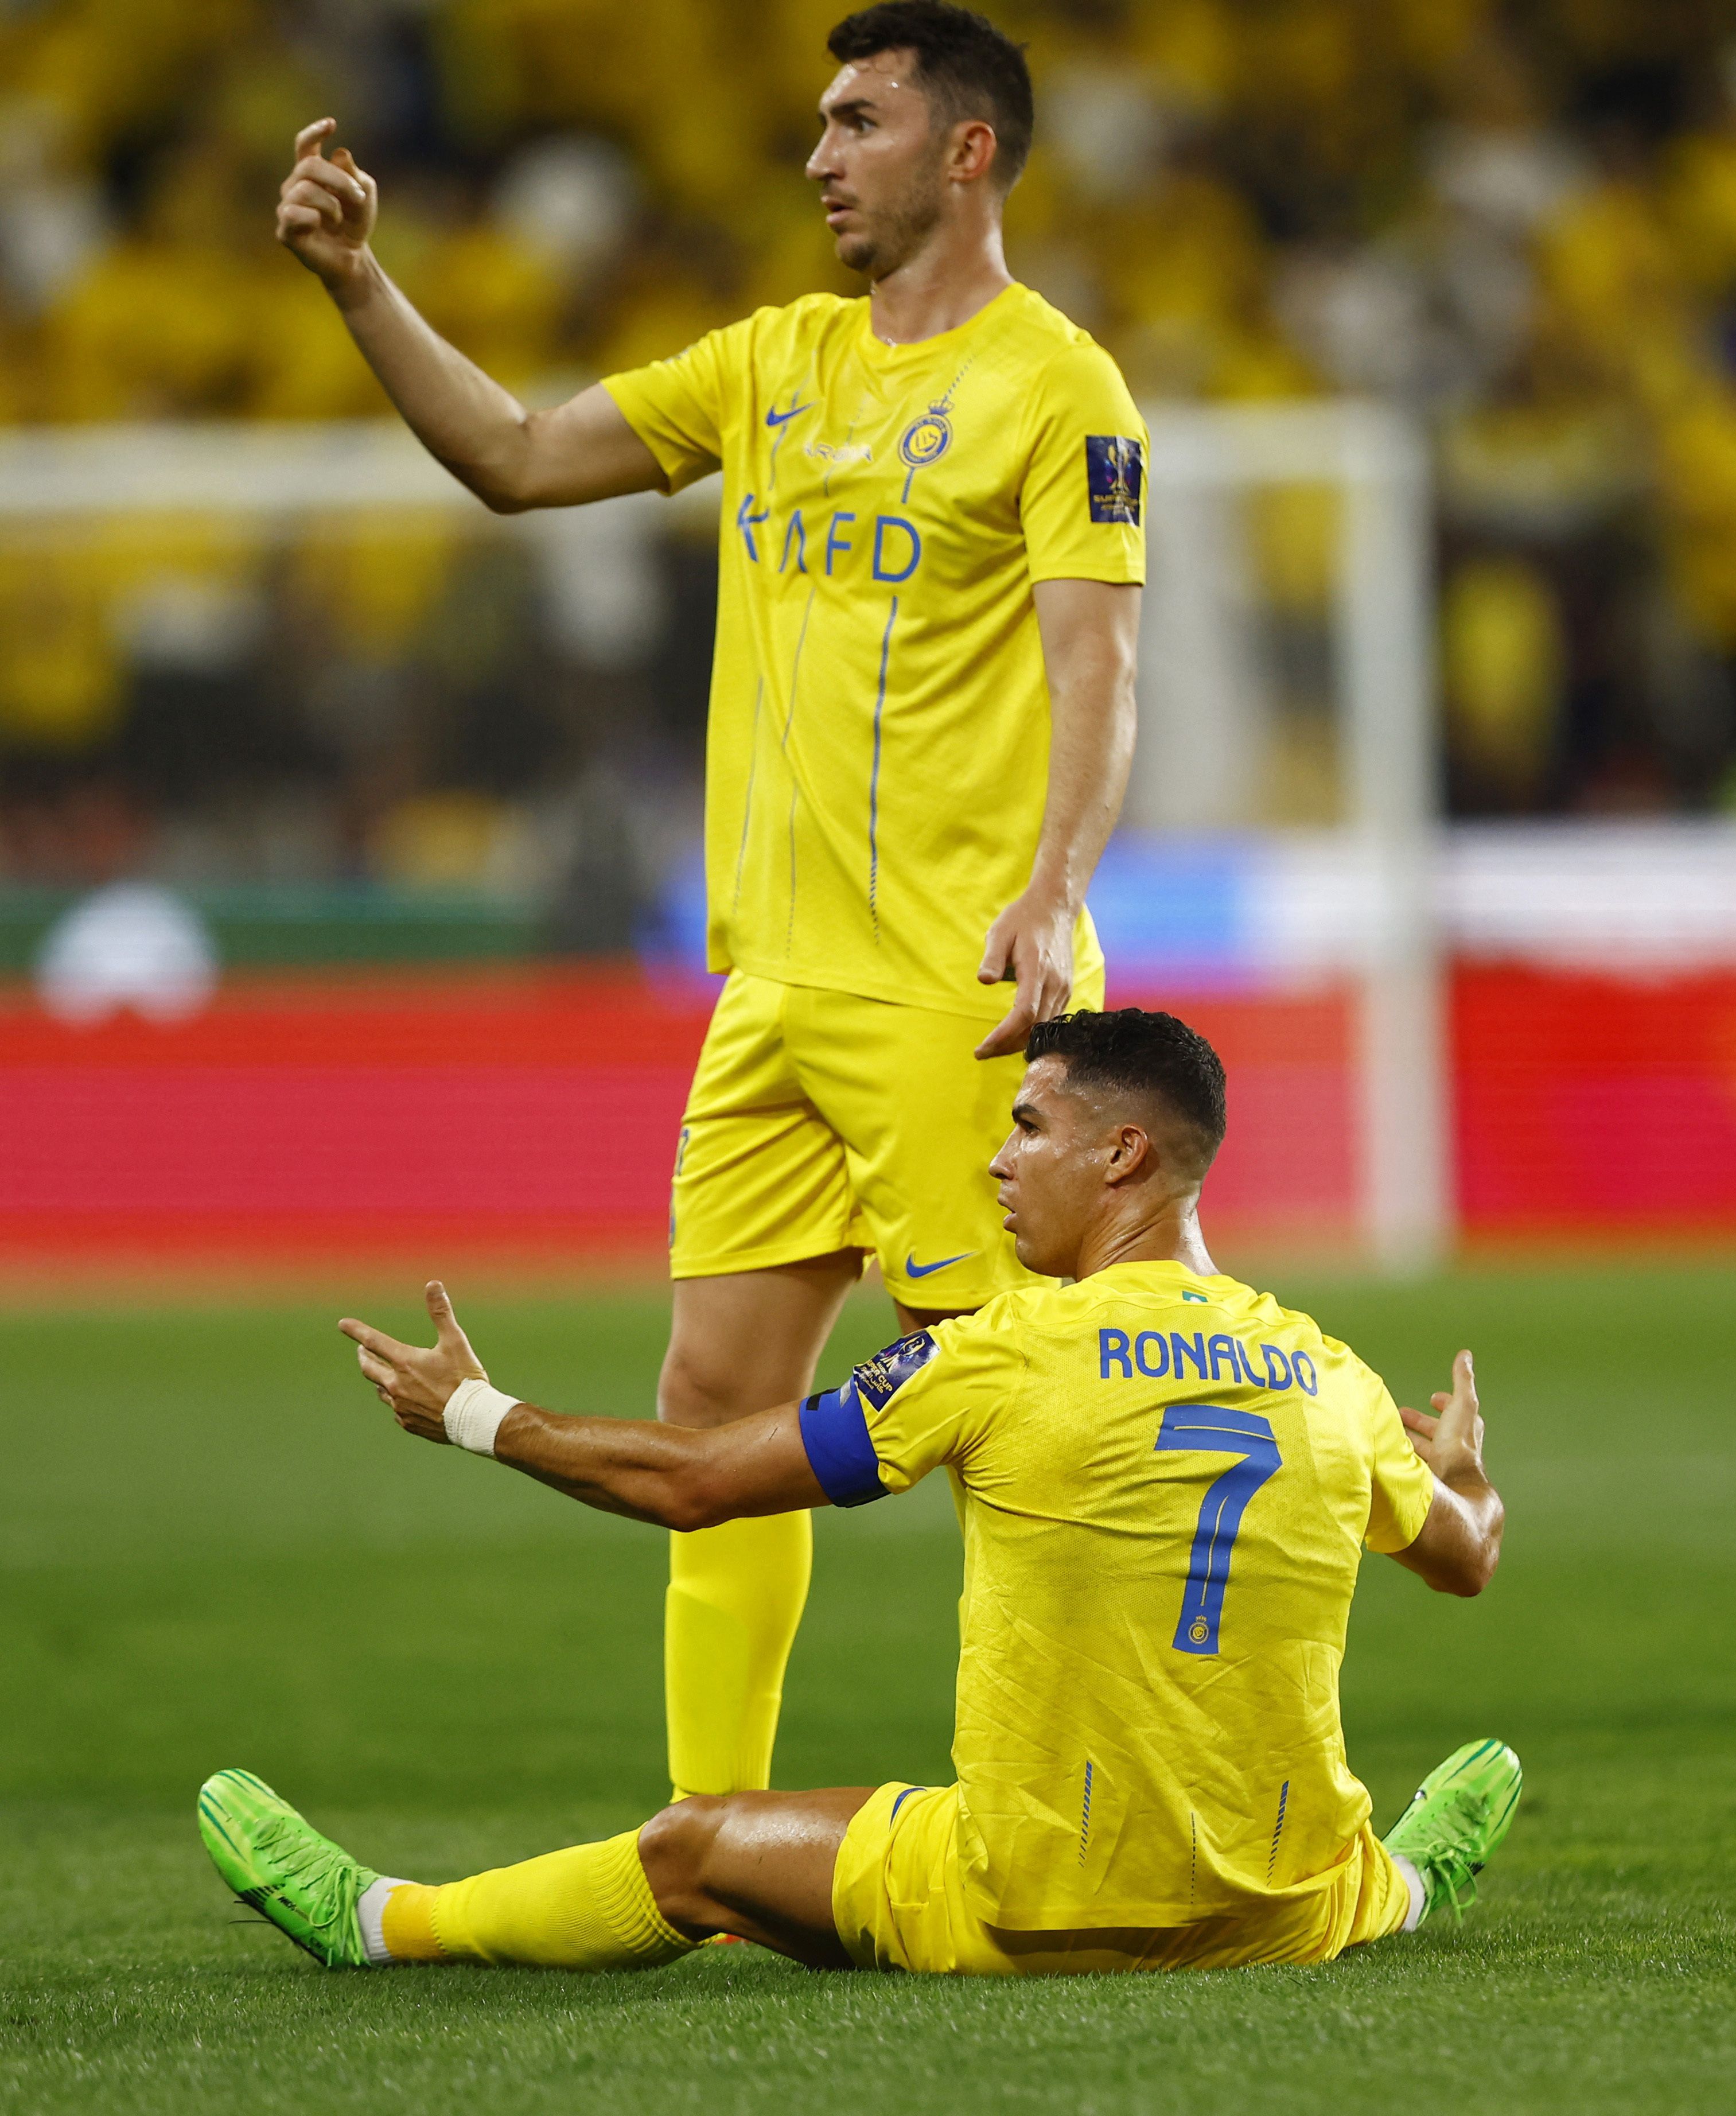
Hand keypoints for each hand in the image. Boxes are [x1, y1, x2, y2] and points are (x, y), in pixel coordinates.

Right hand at [276, 119, 377, 290]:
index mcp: (311, 173)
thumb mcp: (364, 195)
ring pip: (304, 190)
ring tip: (339, 218)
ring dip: (331, 204)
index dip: (314, 132)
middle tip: (358, 197)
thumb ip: (354, 174)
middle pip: (309, 166)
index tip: (332, 124)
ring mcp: (287, 207)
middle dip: (339, 180)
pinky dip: (314, 218)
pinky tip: (321, 226)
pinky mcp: (285, 231)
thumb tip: (339, 154)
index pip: (305, 146)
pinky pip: (294, 213)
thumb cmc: (355, 223)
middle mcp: (294, 186)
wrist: (353, 258)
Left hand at [338, 1281, 485, 1443]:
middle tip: (363, 1350)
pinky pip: (395, 1409)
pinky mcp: (407, 1422)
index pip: (373, 1341)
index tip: (342, 1324)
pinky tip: (405, 1399)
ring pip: (380, 1389)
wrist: (473, 1418)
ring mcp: (400, 1405)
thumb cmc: (465, 1378)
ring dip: (379, 1378)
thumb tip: (433, 1284)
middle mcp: (396, 1384)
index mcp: (405, 1361)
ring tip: (384, 1374)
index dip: (356, 1330)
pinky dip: (396, 1399)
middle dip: (364, 1356)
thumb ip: (441, 1312)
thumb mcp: (455, 1341)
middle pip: (369, 1367)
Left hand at [974, 887, 1075, 1059]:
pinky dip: (1034, 1033)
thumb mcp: (1000, 932)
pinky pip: (1052, 1020)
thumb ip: (992, 957)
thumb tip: (984, 980)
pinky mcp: (1066, 990)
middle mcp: (1055, 983)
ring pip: (1045, 1029)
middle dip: (1008, 1046)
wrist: (1054, 909)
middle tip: (982, 1054)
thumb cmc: (1022, 920)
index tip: (982, 1049)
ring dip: (1020, 1042)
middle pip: (1035, 1029)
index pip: (1023, 1014)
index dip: (1003, 1036)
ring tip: (995, 1049)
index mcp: (1036, 970)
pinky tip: (1016, 1037)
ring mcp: (1064, 988)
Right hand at [1400, 1350, 1485, 1487]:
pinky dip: (1403, 1454)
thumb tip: (1466, 1355)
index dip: (1445, 1403)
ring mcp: (1442, 1463)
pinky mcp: (1429, 1477)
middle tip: (1401, 1413)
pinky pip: (1414, 1461)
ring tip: (1390, 1431)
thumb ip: (1462, 1380)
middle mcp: (1455, 1447)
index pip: (1457, 1412)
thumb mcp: (1461, 1404)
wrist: (1451, 1484)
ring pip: (1424, 1447)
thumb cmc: (1458, 1445)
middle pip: (1437, 1431)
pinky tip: (1391, 1452)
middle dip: (1420, 1421)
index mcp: (1465, 1429)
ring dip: (1409, 1438)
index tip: (1433, 1397)